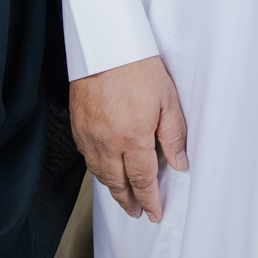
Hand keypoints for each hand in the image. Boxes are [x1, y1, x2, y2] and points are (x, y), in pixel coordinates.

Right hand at [70, 55, 189, 221]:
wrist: (104, 45)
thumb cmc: (137, 66)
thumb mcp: (167, 99)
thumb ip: (173, 135)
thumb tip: (179, 163)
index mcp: (133, 137)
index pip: (142, 180)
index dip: (149, 200)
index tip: (154, 213)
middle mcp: (108, 142)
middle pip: (117, 183)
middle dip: (129, 202)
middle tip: (138, 212)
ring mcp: (89, 135)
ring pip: (100, 173)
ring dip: (112, 188)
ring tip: (123, 195)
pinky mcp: (78, 125)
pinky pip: (87, 157)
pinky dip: (97, 169)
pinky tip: (105, 168)